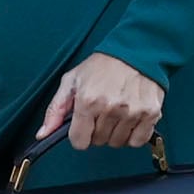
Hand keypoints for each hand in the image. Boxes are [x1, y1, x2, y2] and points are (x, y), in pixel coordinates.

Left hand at [37, 52, 163, 150]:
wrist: (136, 51)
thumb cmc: (102, 66)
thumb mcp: (71, 82)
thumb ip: (55, 110)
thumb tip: (43, 134)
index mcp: (88, 100)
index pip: (79, 141)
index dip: (79, 135)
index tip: (83, 126)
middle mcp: (110, 108)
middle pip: (98, 142)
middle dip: (96, 131)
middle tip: (101, 112)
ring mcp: (132, 112)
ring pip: (117, 143)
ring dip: (114, 133)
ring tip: (116, 113)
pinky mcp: (150, 113)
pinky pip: (137, 141)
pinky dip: (133, 135)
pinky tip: (129, 119)